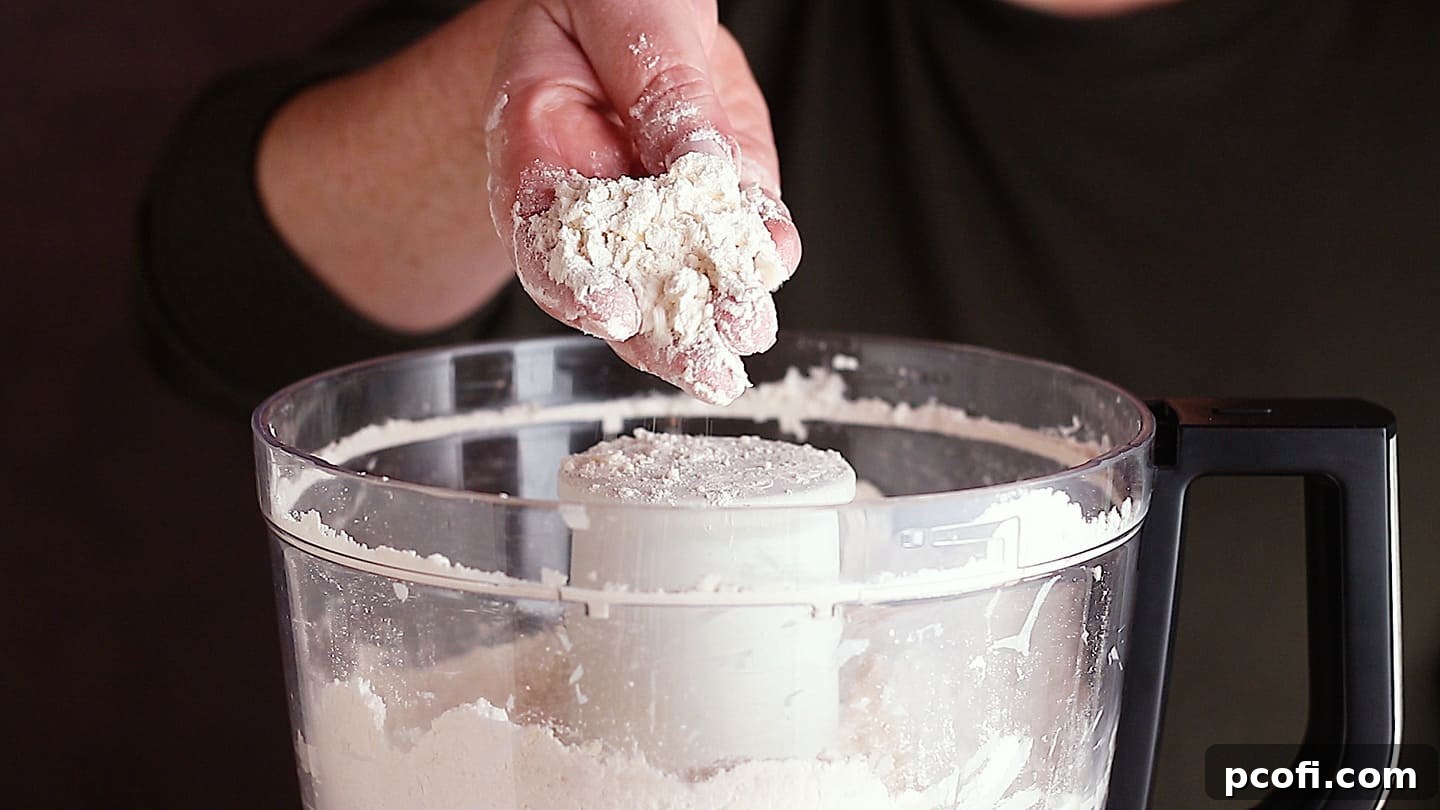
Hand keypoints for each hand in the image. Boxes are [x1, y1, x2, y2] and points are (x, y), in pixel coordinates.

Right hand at [483, 0, 801, 401]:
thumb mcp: (623, 17)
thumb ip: (654, 87)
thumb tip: (697, 167)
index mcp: (536, 149)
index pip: (542, 237)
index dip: (570, 284)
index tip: (610, 311)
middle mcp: (597, 194)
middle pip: (618, 282)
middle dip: (660, 330)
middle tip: (700, 366)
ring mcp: (662, 202)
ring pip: (682, 275)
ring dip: (716, 310)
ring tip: (746, 329)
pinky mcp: (720, 192)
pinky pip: (740, 232)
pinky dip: (763, 251)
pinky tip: (775, 258)